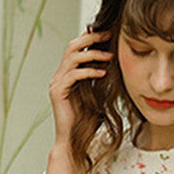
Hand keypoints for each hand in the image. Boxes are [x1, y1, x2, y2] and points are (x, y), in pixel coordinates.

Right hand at [48, 28, 112, 143]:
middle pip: (72, 46)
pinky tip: (103, 73)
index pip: (78, 48)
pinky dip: (89, 71)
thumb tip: (116, 63)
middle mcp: (60, 75)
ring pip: (72, 57)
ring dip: (93, 54)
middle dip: (92, 38)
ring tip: (110, 56)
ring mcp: (57, 82)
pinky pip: (74, 75)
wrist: (73, 140)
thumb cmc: (87, 121)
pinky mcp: (58, 92)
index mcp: (68, 73)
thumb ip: (100, 79)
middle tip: (109, 35)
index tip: (110, 33)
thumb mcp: (97, 94)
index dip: (92, 38)